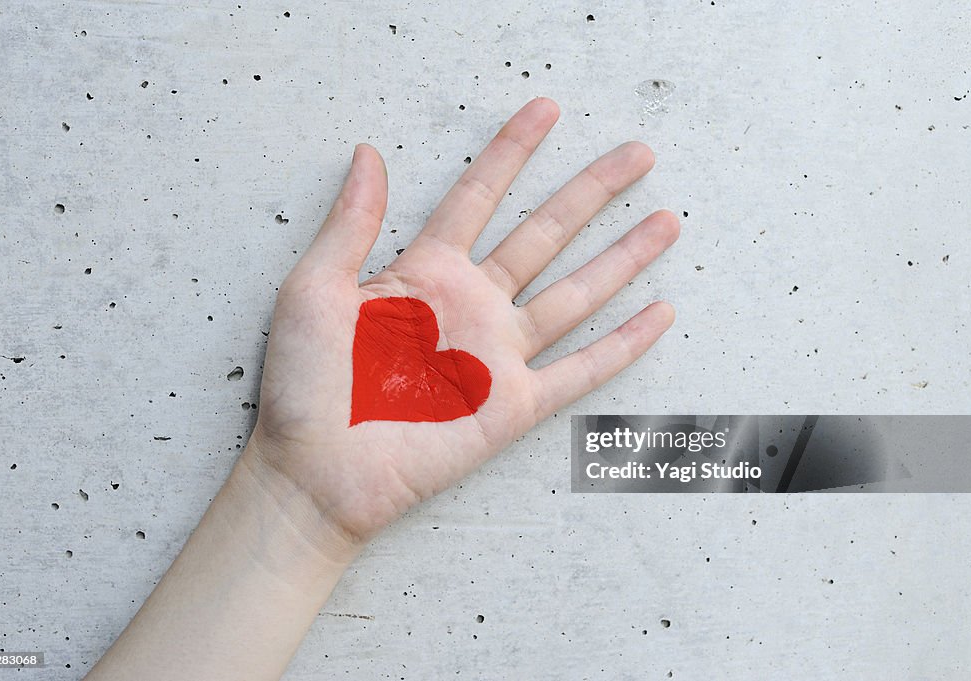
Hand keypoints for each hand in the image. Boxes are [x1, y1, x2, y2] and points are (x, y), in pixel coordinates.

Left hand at [246, 97, 678, 556]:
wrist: (317, 470)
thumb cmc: (305, 384)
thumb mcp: (314, 289)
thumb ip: (351, 225)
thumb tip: (367, 152)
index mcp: (425, 272)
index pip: (479, 196)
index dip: (512, 151)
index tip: (546, 109)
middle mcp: (471, 305)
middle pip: (545, 233)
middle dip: (591, 191)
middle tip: (637, 153)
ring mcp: (497, 354)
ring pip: (576, 293)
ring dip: (622, 257)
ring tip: (666, 221)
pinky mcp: (514, 404)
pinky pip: (581, 369)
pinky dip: (624, 344)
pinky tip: (660, 313)